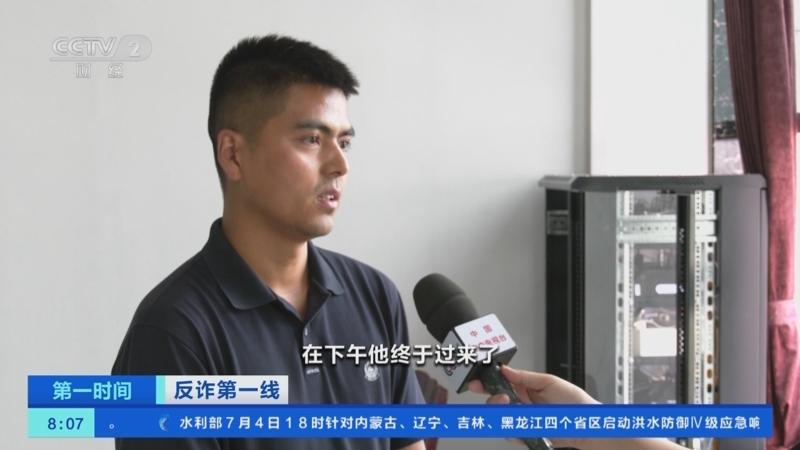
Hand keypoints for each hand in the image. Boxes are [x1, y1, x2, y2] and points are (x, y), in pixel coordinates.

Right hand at [467, 365, 598, 448]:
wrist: (588, 424)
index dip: (486, 382)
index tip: (477, 382)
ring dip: (504, 414)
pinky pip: (512, 434)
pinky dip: (514, 430)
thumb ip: (526, 377)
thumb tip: (505, 370)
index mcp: (524, 386)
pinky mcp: (527, 434)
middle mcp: (521, 403)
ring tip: (516, 409)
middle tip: (501, 398)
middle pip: (496, 402)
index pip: (500, 382)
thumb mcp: (550, 382)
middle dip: (493, 400)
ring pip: (501, 418)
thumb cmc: (574, 402)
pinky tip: (521, 424)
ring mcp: (523, 419)